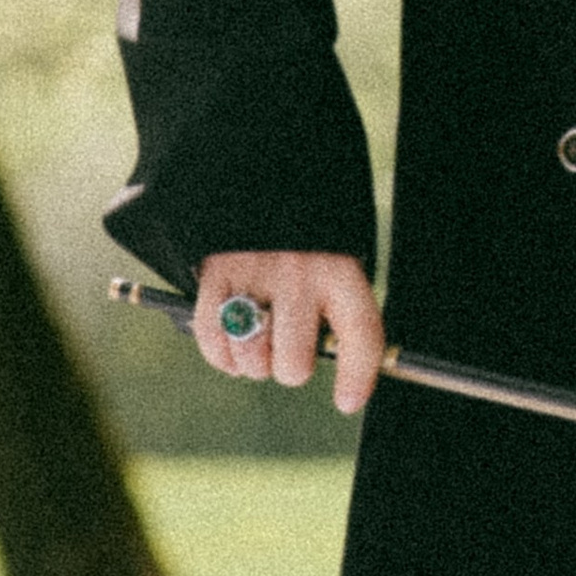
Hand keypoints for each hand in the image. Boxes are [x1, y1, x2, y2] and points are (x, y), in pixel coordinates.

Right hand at [194, 251, 385, 418]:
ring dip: (252, 365)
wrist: (260, 175)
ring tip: (259, 344)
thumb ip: (337, 311)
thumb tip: (346, 383)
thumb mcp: (335, 260)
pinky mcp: (217, 272)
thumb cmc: (304, 238)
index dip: (357, 376)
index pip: (361, 334)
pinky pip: (214, 338)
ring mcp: (257, 273)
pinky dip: (221, 356)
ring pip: (253, 360)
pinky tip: (231, 350)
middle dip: (289, 369)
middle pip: (295, 364)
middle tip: (288, 350)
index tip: (347, 401)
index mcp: (340, 269)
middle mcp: (301, 273)